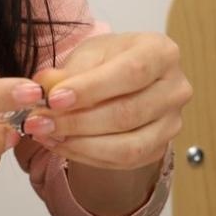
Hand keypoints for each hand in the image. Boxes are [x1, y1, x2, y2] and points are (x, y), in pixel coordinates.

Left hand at [23, 32, 189, 170]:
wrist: (125, 80)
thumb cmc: (110, 60)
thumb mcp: (89, 53)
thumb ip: (68, 71)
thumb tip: (43, 87)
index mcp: (162, 53)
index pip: (131, 72)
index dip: (91, 89)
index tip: (54, 98)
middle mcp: (176, 89)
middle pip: (128, 113)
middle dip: (77, 121)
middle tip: (39, 121)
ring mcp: (172, 122)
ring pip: (128, 146)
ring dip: (80, 144)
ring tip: (46, 135)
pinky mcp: (160, 148)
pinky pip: (123, 162)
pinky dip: (86, 157)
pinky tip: (61, 144)